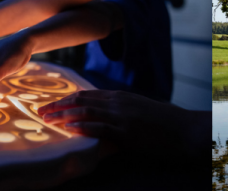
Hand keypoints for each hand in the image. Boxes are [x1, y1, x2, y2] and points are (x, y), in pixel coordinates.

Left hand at [38, 90, 207, 157]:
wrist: (186, 131)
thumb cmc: (167, 123)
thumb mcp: (142, 110)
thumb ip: (123, 111)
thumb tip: (108, 117)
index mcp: (122, 97)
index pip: (87, 94)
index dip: (65, 99)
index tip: (50, 104)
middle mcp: (119, 103)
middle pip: (81, 100)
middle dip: (58, 105)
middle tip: (40, 111)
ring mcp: (123, 117)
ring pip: (86, 112)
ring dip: (63, 115)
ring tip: (47, 120)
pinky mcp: (127, 133)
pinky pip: (100, 128)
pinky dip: (82, 127)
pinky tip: (69, 129)